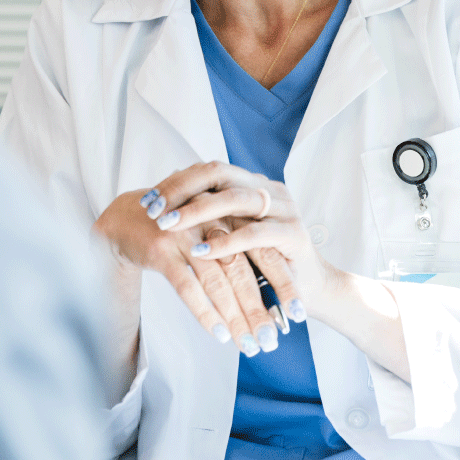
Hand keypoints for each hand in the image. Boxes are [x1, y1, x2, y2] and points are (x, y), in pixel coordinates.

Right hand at [94, 187, 292, 355]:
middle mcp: (209, 221)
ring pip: (217, 282)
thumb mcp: (210, 229)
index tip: (298, 313)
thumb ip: (236, 248)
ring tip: (250, 345)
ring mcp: (185, 234)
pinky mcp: (161, 249)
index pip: (263, 250)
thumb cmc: (176, 229)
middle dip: (260, 308)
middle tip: (273, 340)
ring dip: (236, 317)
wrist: (126, 219)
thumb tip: (269, 290)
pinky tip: (219, 333)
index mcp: (228, 214)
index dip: (282, 282)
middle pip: (242, 270)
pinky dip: (205, 312)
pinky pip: (187, 286)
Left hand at [138, 162, 411, 384]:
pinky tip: (200, 251)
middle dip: (181, 191)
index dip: (177, 182)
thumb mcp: (233, 234)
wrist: (311, 290)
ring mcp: (284, 208)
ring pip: (235, 199)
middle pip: (219, 174)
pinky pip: (254, 233)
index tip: (148, 201)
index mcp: (253, 184)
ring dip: (197, 212)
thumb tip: (164, 204)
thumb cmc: (264, 263)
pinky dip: (225, 242)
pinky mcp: (294, 234)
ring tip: (167, 226)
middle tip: (152, 210)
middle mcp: (269, 188)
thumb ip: (210, 217)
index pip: (210, 169)